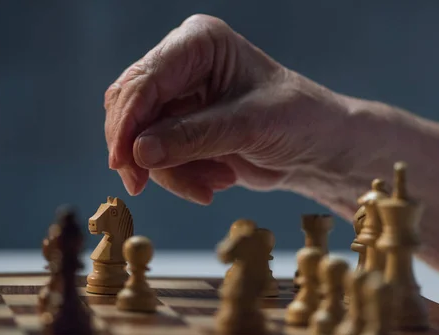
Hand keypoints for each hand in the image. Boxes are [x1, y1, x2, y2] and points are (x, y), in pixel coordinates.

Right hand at [104, 14, 351, 204]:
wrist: (315, 148)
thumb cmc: (297, 120)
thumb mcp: (249, 126)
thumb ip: (193, 137)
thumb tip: (139, 153)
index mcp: (199, 44)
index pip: (146, 79)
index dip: (127, 122)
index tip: (123, 162)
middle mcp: (181, 65)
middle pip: (131, 108)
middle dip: (139, 152)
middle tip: (140, 186)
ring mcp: (178, 98)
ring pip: (140, 140)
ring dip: (172, 171)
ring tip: (215, 184)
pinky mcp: (180, 129)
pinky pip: (158, 158)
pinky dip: (181, 177)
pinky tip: (217, 182)